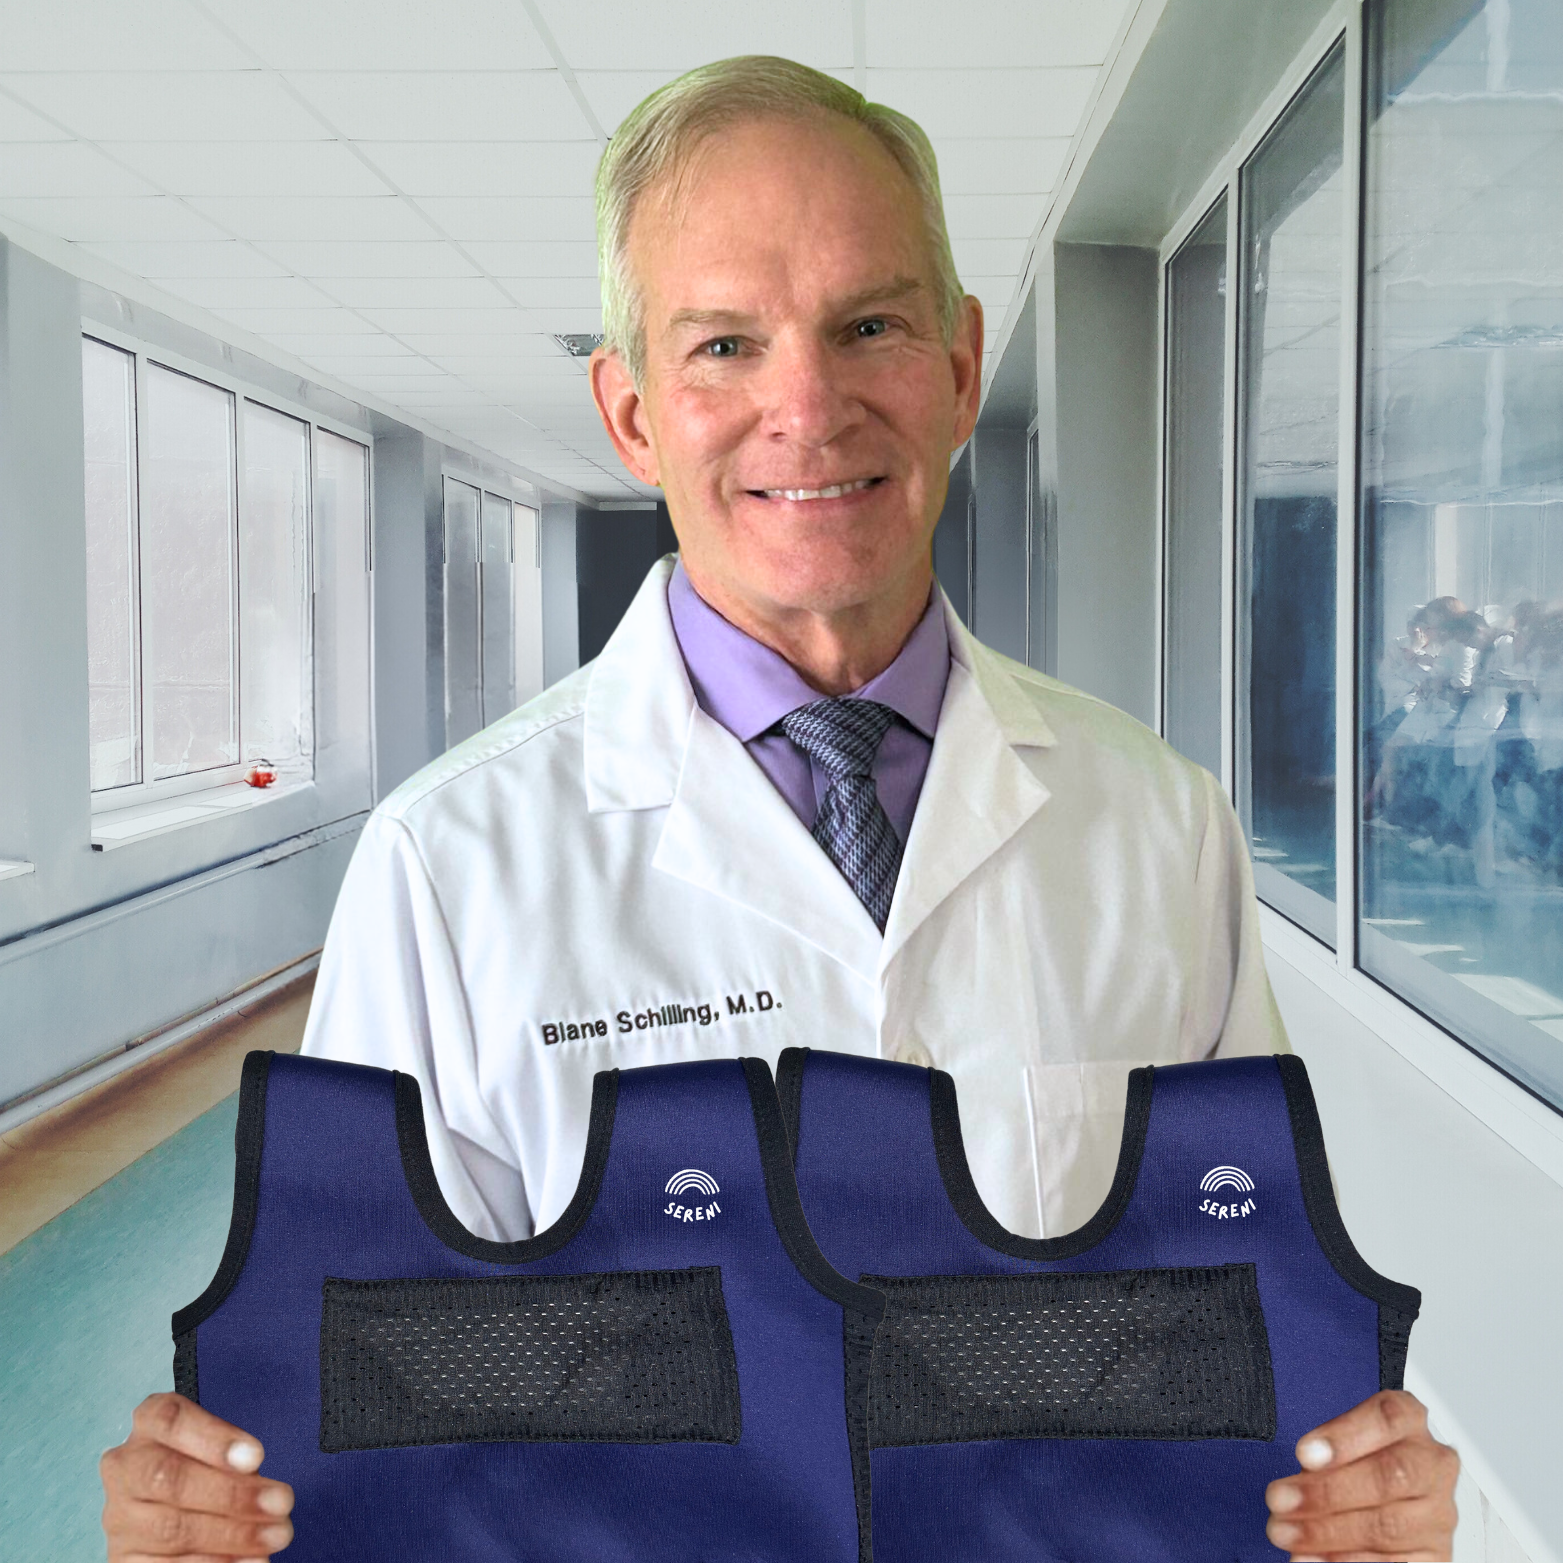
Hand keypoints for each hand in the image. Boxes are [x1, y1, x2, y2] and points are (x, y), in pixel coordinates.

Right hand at [101, 1392, 293, 1559]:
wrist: (173, 1505)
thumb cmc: (206, 1464)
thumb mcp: (221, 1447)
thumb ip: (236, 1460)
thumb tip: (260, 1486)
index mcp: (150, 1422)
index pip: (171, 1419)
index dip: (214, 1438)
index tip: (258, 1458)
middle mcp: (125, 1466)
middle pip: (168, 1477)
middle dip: (232, 1494)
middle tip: (282, 1502)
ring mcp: (119, 1517)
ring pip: (171, 1528)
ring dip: (232, 1535)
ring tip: (277, 1534)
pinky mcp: (123, 1559)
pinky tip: (249, 1562)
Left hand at [1265, 1390, 1458, 1560]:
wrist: (1391, 1498)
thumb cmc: (1358, 1460)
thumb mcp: (1338, 1442)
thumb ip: (1323, 1456)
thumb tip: (1297, 1484)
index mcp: (1409, 1420)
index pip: (1387, 1417)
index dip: (1344, 1436)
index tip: (1303, 1455)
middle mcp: (1433, 1464)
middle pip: (1390, 1475)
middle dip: (1327, 1492)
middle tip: (1279, 1500)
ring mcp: (1439, 1514)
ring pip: (1388, 1525)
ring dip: (1327, 1533)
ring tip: (1285, 1533)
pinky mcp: (1435, 1555)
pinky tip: (1313, 1560)